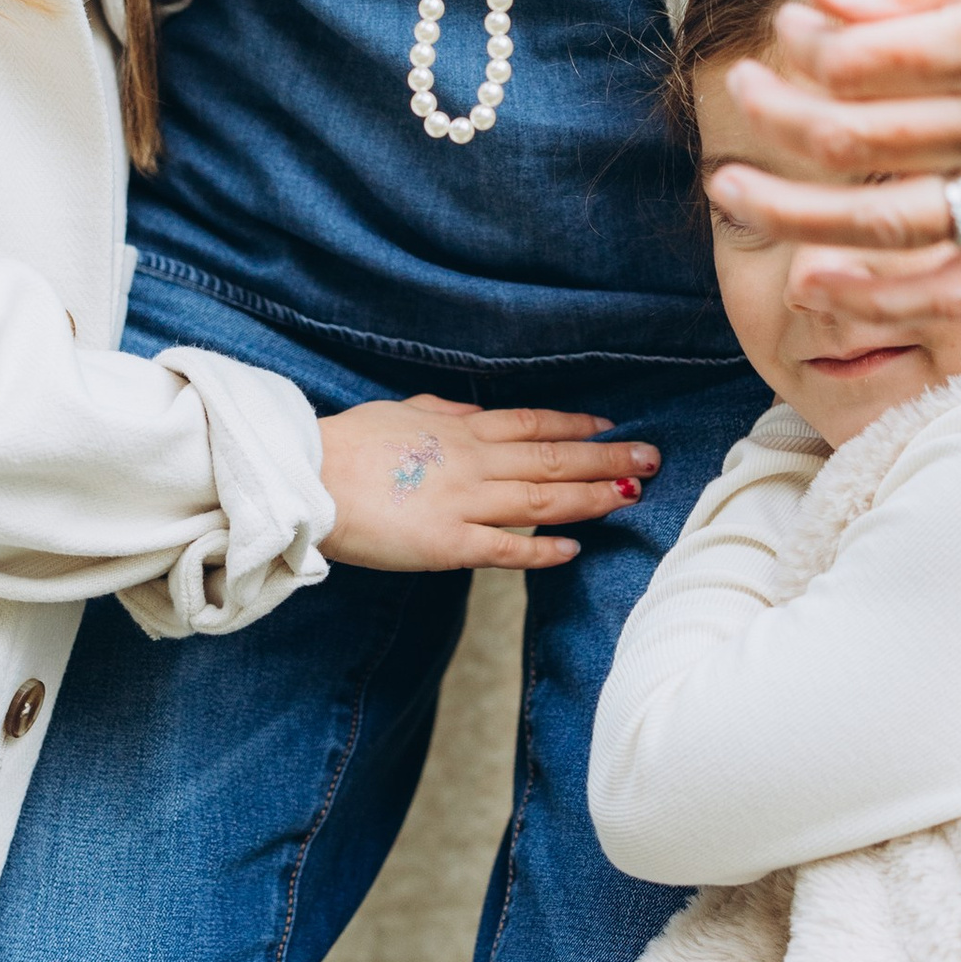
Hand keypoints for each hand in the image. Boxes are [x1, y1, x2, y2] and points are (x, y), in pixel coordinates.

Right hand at [316, 396, 652, 573]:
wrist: (308, 477)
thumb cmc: (347, 444)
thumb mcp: (401, 411)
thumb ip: (443, 413)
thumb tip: (474, 411)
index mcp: (459, 429)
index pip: (533, 424)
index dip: (577, 426)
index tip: (612, 427)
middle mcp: (472, 462)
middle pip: (553, 458)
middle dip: (607, 459)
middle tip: (652, 458)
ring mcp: (462, 503)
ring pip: (542, 499)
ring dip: (592, 498)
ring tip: (632, 496)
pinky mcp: (446, 545)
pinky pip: (505, 549)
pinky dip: (542, 550)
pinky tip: (574, 550)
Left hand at [703, 0, 960, 322]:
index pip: (873, 63)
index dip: (809, 49)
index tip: (783, 31)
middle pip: (867, 139)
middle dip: (782, 117)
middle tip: (739, 92)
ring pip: (895, 222)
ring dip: (799, 214)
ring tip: (732, 194)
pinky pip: (960, 285)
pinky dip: (885, 296)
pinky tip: (817, 286)